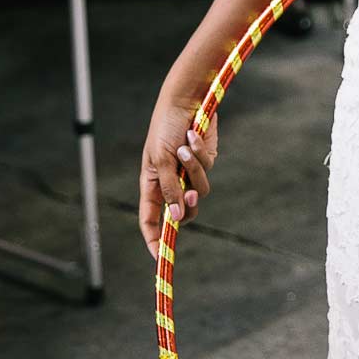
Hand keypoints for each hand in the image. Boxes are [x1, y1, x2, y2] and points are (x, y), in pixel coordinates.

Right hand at [139, 96, 216, 259]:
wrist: (187, 100)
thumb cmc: (166, 127)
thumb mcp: (162, 159)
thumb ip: (170, 189)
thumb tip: (176, 218)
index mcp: (152, 184)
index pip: (150, 219)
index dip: (155, 239)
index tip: (161, 258)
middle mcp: (171, 182)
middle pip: (182, 213)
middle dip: (188, 206)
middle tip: (190, 194)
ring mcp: (189, 173)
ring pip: (200, 191)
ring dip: (194, 168)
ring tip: (186, 146)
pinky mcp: (206, 162)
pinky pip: (208, 170)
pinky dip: (201, 153)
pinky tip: (194, 135)